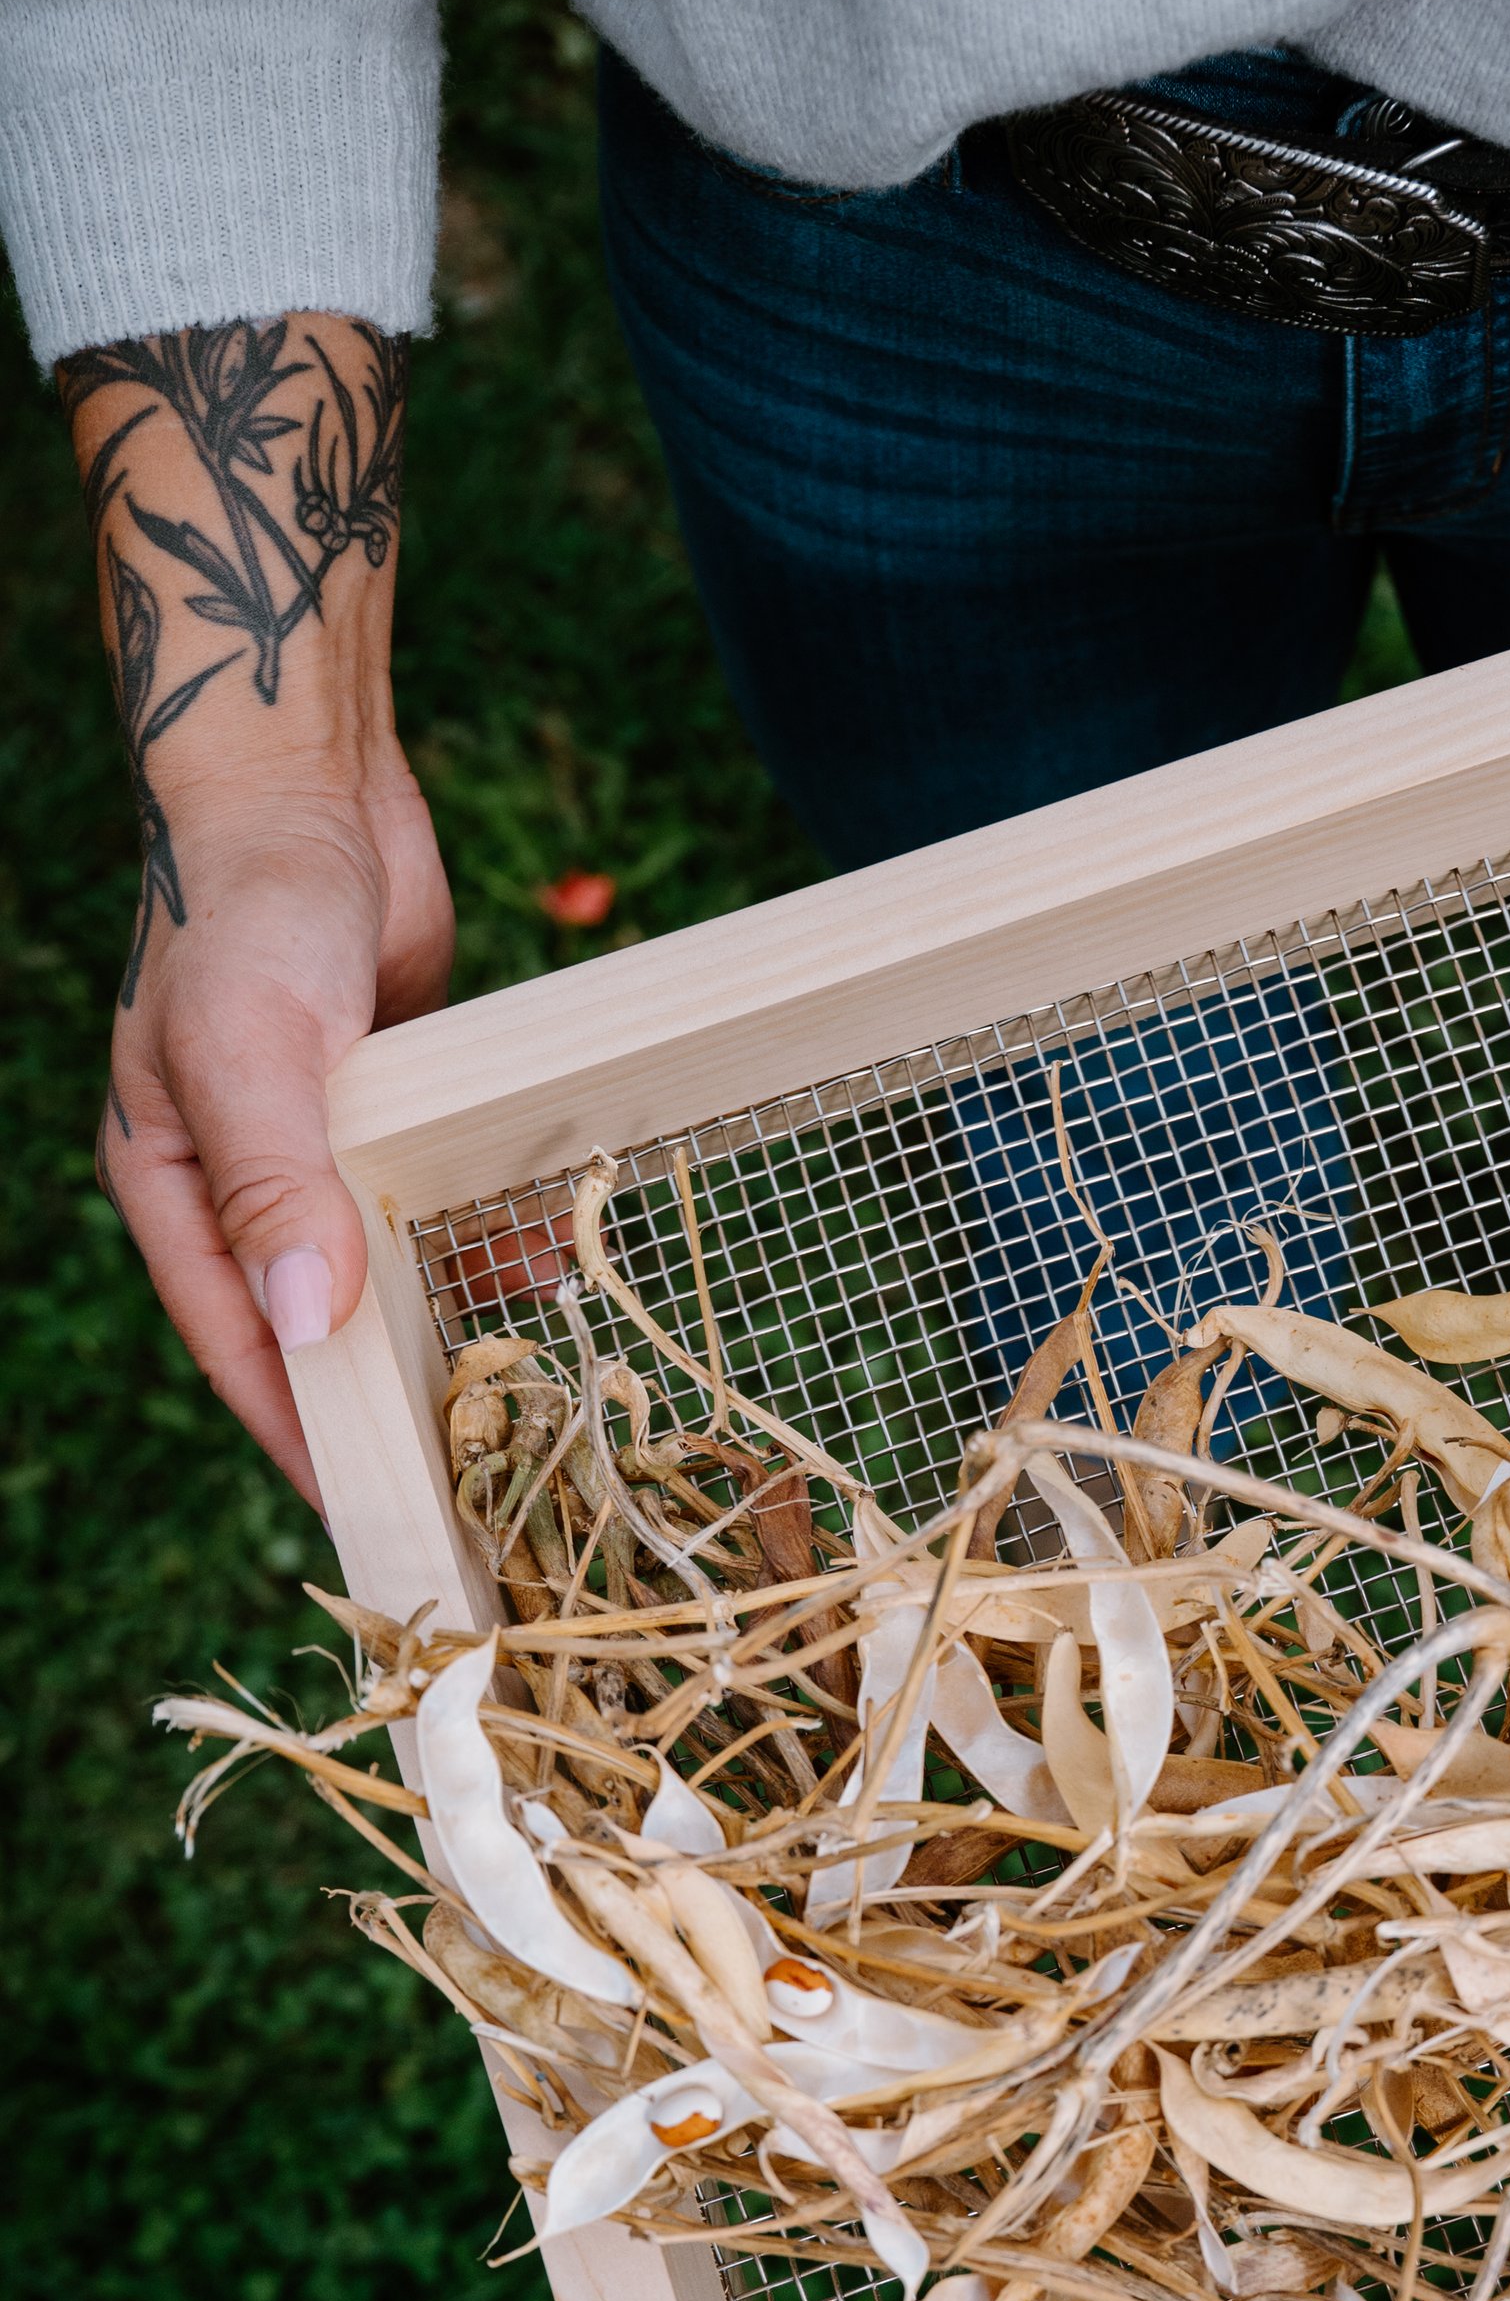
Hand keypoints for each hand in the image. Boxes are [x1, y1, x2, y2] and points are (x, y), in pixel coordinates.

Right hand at [61, 316, 437, 1508]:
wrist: (308, 785)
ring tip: (522, 1403)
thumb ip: (278, 1187)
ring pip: (380, 1270)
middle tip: (471, 1483)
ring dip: (444, 1323)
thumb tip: (308, 1327)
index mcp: (177, 1190)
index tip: (381, 1515)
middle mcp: (242, 1183)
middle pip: (314, 1327)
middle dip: (385, 1400)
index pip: (240, 1349)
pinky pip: (431, 1201)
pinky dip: (479, 1237)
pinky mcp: (384, 1106)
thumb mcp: (252, 1052)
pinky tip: (542, 1277)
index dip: (306, 1437)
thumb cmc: (255, 910)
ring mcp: (316, 1146)